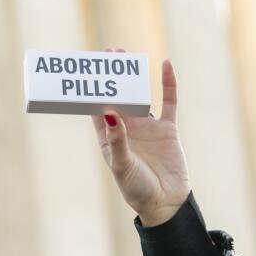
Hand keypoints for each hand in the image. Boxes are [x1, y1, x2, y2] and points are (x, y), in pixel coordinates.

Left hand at [92, 55, 189, 226]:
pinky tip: (165, 65)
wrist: (166, 202)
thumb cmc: (137, 189)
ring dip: (134, 77)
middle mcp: (126, 131)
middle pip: (116, 98)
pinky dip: (167, 84)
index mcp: (109, 140)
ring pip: (139, 96)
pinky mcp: (167, 129)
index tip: (87, 72)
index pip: (97, 111)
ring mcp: (147, 128)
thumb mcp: (122, 166)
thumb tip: (109, 113)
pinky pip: (168, 102)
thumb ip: (117, 140)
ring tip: (128, 56)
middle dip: (112, 77)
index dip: (91, 92)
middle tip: (108, 54)